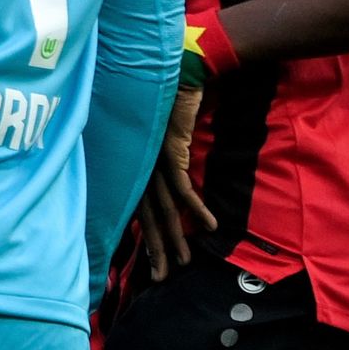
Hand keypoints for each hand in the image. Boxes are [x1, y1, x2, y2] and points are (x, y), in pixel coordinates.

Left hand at [136, 86, 215, 280]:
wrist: (182, 72)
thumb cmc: (175, 103)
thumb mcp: (167, 138)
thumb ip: (166, 162)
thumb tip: (174, 187)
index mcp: (139, 166)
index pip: (139, 209)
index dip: (146, 238)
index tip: (152, 263)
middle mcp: (142, 166)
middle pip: (148, 215)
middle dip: (156, 248)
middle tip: (163, 277)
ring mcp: (154, 159)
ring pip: (164, 207)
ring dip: (176, 235)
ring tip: (185, 261)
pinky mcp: (170, 150)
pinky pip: (182, 186)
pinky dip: (196, 208)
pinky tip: (209, 227)